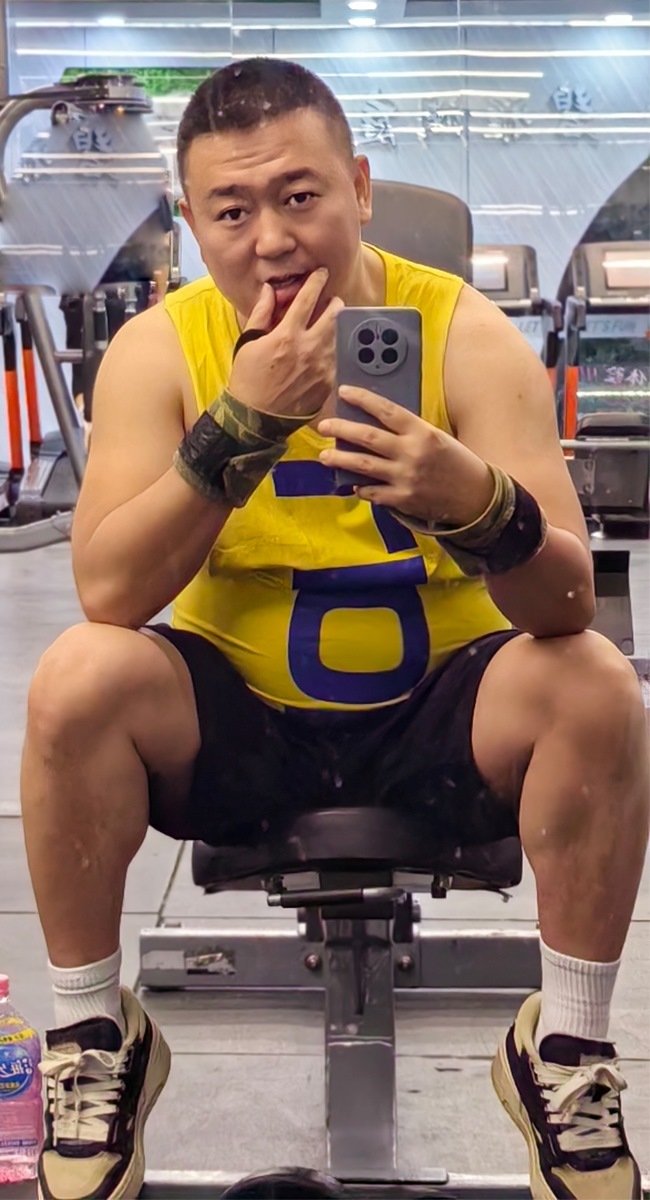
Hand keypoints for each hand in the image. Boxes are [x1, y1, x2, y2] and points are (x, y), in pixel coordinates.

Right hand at [228, 268, 343, 419]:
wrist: (256, 418)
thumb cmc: (248, 379)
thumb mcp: (248, 342)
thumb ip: (261, 313)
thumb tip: (269, 291)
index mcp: (286, 335)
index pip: (308, 298)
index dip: (316, 281)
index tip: (321, 273)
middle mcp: (308, 348)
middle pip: (334, 313)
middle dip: (334, 302)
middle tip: (330, 301)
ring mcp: (321, 367)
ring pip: (339, 335)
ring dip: (336, 325)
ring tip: (329, 324)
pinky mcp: (328, 383)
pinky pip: (338, 358)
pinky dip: (334, 349)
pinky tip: (327, 349)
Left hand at [318, 386, 494, 526]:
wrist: (475, 496)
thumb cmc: (456, 462)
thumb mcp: (436, 437)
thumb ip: (409, 432)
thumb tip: (376, 423)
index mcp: (421, 432)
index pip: (386, 410)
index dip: (362, 399)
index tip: (344, 391)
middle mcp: (411, 452)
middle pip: (367, 437)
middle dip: (341, 429)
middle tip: (323, 426)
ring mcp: (405, 477)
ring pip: (363, 466)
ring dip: (340, 459)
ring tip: (323, 456)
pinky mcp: (403, 499)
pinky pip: (373, 493)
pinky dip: (361, 488)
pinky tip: (354, 484)